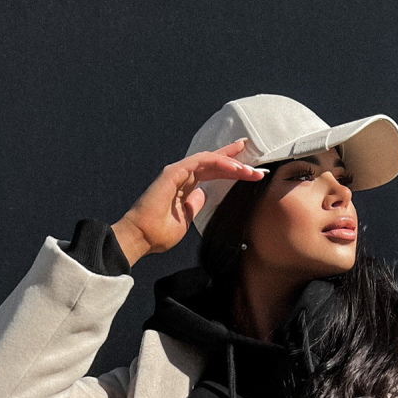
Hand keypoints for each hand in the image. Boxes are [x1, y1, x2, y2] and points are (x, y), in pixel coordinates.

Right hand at [111, 137, 265, 264]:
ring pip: (210, 160)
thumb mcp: (185, 220)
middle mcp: (182, 176)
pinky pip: (201, 162)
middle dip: (236, 161)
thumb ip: (194, 206)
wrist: (141, 237)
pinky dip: (219, 163)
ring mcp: (178, 172)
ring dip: (232, 162)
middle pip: (214, 163)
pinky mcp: (174, 172)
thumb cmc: (158, 233)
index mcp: (185, 187)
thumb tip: (203, 196)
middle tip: (257, 161)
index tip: (251, 174)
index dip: (232, 172)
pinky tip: (235, 168)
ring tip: (250, 169)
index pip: (213, 173)